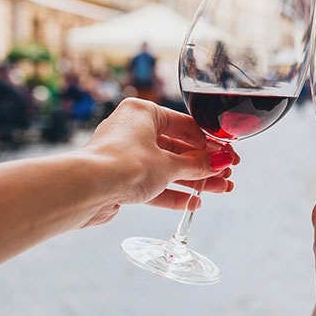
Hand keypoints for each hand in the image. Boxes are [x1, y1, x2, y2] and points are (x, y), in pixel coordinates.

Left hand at [77, 98, 239, 226]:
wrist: (87, 189)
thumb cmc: (125, 165)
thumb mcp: (170, 165)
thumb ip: (198, 165)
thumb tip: (222, 162)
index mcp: (142, 113)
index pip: (186, 125)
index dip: (210, 143)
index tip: (228, 155)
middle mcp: (132, 131)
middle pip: (178, 148)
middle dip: (204, 165)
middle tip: (226, 175)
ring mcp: (125, 156)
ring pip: (167, 168)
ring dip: (194, 180)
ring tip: (219, 190)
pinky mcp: (121, 180)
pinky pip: (153, 184)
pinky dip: (173, 193)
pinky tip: (194, 202)